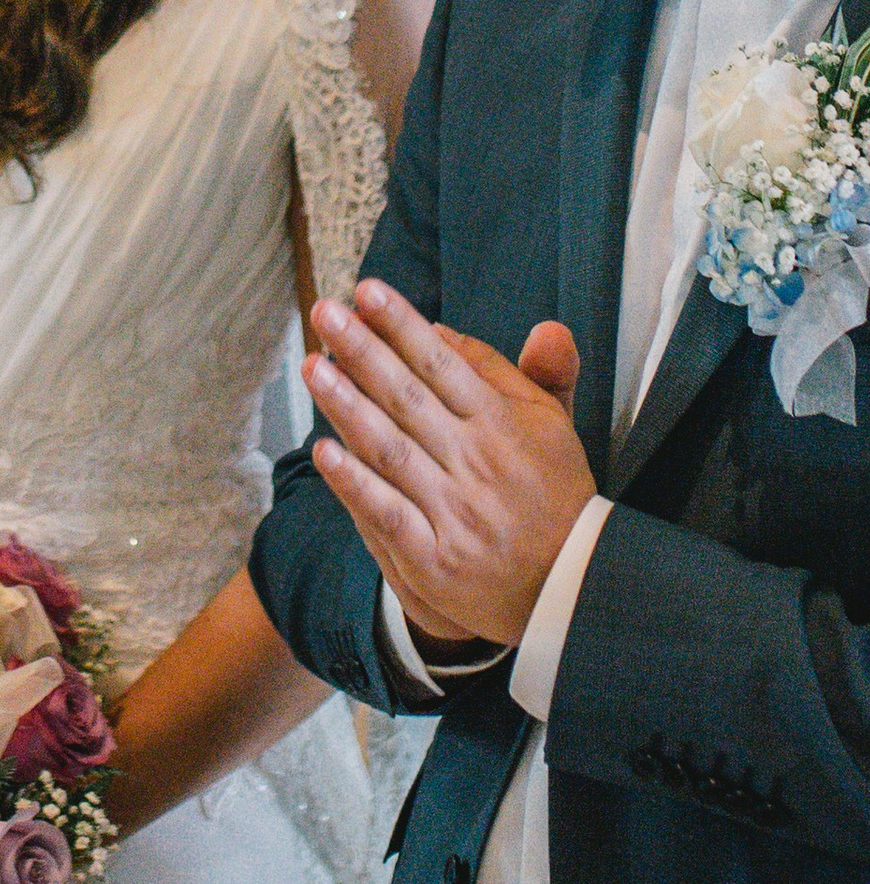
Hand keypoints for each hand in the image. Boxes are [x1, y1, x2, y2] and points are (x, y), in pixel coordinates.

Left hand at [303, 283, 594, 648]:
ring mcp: (455, 513)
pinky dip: (354, 483)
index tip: (367, 291)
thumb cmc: (553, 496)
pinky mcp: (434, 559)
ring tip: (312, 367)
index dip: (404, 326)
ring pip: (391, 450)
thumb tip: (446, 327)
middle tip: (325, 312)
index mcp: (506, 427)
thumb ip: (513, 370)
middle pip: (410, 399)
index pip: (445, 366)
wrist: (571, 592)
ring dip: (347, 406)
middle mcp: (478, 465)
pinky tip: (323, 451)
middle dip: (364, 351)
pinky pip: (387, 514)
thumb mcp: (552, 426)